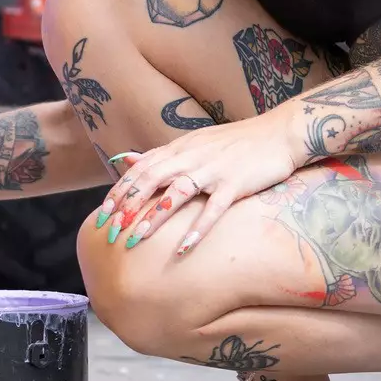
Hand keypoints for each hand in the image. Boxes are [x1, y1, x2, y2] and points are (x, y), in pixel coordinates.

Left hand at [99, 107, 308, 253]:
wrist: (278, 133)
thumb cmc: (236, 143)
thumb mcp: (194, 143)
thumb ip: (161, 155)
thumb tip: (127, 160)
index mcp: (180, 148)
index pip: (140, 169)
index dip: (119, 192)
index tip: (102, 215)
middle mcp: (191, 157)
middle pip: (151, 179)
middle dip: (128, 205)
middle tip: (111, 231)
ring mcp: (213, 170)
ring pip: (177, 192)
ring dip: (155, 216)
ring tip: (138, 238)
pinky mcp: (235, 183)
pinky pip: (214, 207)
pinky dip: (199, 227)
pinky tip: (184, 247)